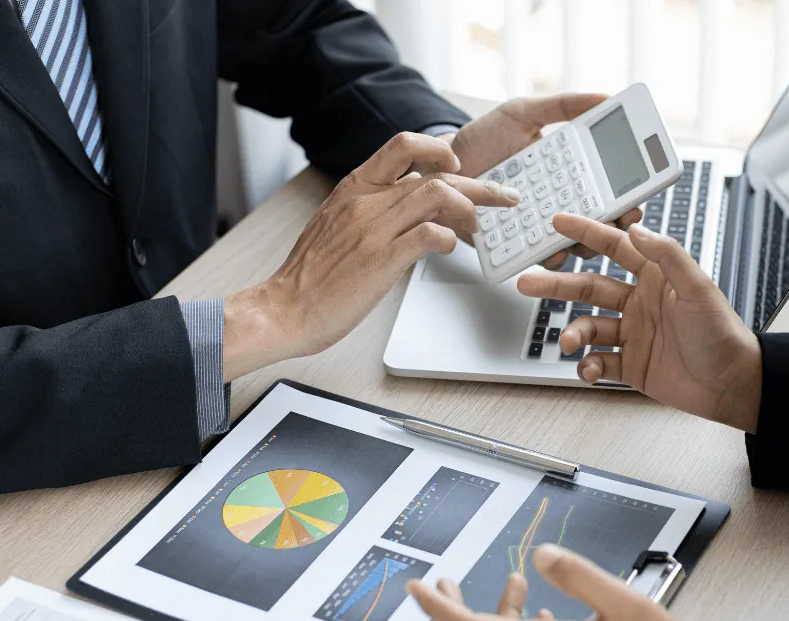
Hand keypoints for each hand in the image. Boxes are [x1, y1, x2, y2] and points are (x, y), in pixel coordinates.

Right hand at [220, 132, 519, 379]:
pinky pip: (428, 236)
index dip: (438, 148)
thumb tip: (409, 207)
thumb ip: (371, 208)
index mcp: (354, 187)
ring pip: (437, 196)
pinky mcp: (380, 260)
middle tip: (505, 195)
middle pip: (434, 174)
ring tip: (481, 227)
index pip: (402, 145)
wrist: (283, 308)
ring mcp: (373, 229)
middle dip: (478, 183)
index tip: (459, 163)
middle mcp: (365, 201)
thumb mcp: (338, 223)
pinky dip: (448, 239)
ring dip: (470, 209)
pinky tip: (451, 248)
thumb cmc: (311, 275)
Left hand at [428, 93, 643, 267]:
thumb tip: (605, 97)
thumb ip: (562, 106)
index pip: (608, 190)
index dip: (627, 198)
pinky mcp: (515, 246)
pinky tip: (551, 250)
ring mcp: (538, 228)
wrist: (439, 166)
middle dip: (614, 226)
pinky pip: (538, 257)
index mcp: (569, 174)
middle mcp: (559, 204)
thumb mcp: (522, 113)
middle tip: (617, 220)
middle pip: (599, 224)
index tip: (635, 200)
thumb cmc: (482, 140)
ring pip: (575, 246)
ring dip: (585, 245)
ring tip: (583, 238)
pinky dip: (549, 257)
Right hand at [517, 216, 762, 431]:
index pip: (615, 248)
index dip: (587, 233)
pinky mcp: (632, 366)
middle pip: (589, 287)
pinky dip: (589, 366)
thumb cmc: (722, 334)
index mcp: (655, 277)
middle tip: (528, 282)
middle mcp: (640, 303)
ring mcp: (634, 334)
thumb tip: (636, 228)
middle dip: (558, 285)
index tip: (558, 222)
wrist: (732, 384)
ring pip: (589, 327)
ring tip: (567, 341)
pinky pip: (600, 362)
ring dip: (573, 332)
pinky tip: (589, 369)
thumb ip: (666, 254)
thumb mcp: (697, 287)